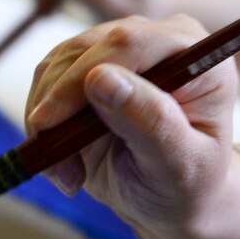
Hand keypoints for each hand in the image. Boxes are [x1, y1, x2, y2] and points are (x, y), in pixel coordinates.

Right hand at [23, 14, 239, 238]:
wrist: (173, 198)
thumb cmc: (189, 183)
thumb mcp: (180, 165)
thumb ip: (151, 122)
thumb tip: (101, 78)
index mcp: (196, 54)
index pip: (130, 43)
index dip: (82, 76)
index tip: (50, 122)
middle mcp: (159, 40)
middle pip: (86, 48)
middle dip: (58, 105)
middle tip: (57, 164)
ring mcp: (122, 48)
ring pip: (58, 62)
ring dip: (46, 120)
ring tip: (68, 174)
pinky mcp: (89, 64)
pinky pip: (47, 80)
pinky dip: (43, 123)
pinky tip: (64, 163)